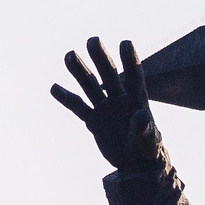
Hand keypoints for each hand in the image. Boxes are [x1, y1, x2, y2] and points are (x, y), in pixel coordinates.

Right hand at [51, 37, 164, 171]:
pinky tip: (54, 88)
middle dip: (101, 58)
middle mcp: (119, 98)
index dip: (129, 60)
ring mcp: (105, 108)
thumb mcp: (150, 140)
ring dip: (80, 71)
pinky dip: (67, 99)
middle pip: (108, 74)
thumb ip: (145, 128)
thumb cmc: (148, 149)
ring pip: (90, 86)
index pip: (133, 75)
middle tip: (93, 40)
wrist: (136, 163)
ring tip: (69, 55)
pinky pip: (78, 107)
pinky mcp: (93, 121)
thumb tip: (141, 115)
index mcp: (137, 99)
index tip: (125, 43)